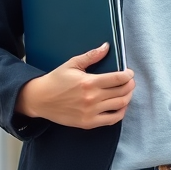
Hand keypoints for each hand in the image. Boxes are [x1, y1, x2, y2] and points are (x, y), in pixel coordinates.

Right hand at [16, 43, 134, 128]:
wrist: (40, 99)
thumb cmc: (55, 80)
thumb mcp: (72, 64)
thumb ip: (92, 56)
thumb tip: (106, 47)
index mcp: (89, 82)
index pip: (118, 79)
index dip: (128, 75)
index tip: (129, 73)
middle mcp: (92, 98)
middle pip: (122, 92)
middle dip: (130, 85)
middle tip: (130, 81)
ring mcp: (91, 112)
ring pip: (120, 105)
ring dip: (128, 97)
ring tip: (126, 92)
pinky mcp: (88, 122)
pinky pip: (112, 119)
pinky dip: (121, 113)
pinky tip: (120, 106)